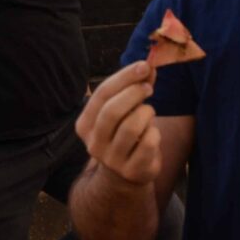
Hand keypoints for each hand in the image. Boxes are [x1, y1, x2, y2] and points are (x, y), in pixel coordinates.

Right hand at [75, 62, 160, 186]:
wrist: (125, 173)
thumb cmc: (124, 131)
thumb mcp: (124, 109)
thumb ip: (135, 86)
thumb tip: (149, 66)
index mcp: (85, 124)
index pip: (101, 94)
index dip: (125, 77)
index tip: (144, 66)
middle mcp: (94, 143)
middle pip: (112, 111)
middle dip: (134, 93)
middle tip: (148, 87)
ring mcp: (112, 160)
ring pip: (131, 127)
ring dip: (146, 113)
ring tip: (149, 113)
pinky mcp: (132, 170)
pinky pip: (148, 143)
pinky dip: (155, 132)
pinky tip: (152, 133)